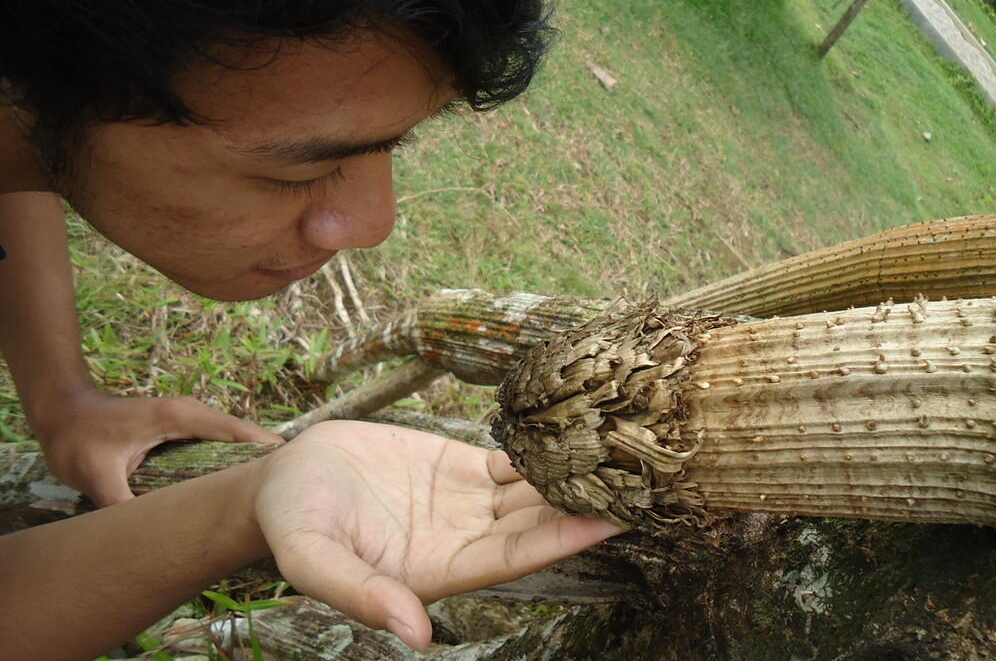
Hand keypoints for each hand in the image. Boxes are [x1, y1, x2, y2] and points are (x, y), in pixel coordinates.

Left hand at [28, 388, 281, 506]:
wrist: (62, 410)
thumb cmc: (77, 438)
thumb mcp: (97, 476)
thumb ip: (123, 505)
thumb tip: (149, 543)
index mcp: (183, 417)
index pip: (239, 433)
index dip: (268, 454)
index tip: (297, 478)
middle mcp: (194, 413)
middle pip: (244, 437)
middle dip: (266, 463)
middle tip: (289, 496)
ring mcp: (190, 419)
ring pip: (234, 441)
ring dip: (251, 463)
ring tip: (272, 495)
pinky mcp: (184, 427)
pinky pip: (219, 444)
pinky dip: (232, 462)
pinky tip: (237, 488)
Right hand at [254, 421, 623, 650]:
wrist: (281, 482)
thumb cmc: (293, 526)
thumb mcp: (315, 562)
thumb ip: (362, 595)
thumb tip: (416, 636)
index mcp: (439, 570)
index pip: (516, 557)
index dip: (562, 540)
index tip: (610, 521)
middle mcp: (464, 539)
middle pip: (538, 524)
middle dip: (586, 504)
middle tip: (641, 479)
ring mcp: (467, 503)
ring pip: (535, 491)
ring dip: (576, 475)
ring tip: (625, 452)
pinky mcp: (462, 468)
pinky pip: (514, 461)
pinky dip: (546, 449)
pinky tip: (580, 432)